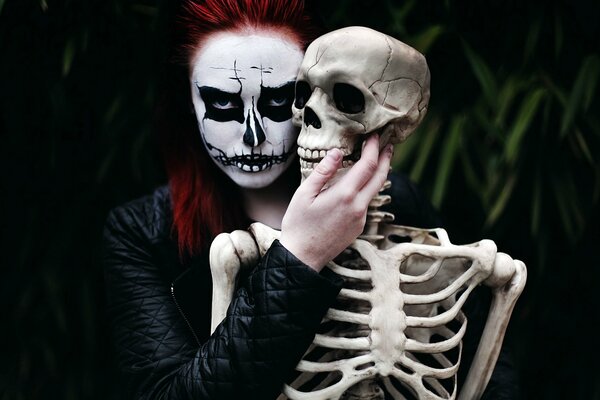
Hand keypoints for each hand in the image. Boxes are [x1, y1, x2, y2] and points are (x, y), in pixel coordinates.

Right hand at [280, 135, 392, 271]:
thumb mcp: (304, 194)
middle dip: (386, 158)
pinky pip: (367, 203)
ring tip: (377, 160)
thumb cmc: (299, 225)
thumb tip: (337, 152)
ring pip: (375, 191)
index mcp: (344, 195)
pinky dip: (368, 188)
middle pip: (380, 177)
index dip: (373, 148)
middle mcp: (358, 207)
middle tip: (388, 144)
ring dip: (379, 173)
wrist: (303, 257)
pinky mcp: (359, 227)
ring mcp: (361, 218)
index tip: (374, 136)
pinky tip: (361, 184)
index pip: (367, 165)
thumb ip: (323, 171)